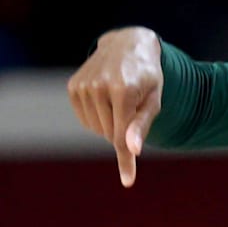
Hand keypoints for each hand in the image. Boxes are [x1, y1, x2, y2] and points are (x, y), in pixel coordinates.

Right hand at [67, 27, 162, 187]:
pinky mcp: (73, 87)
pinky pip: (85, 120)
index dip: (126, 160)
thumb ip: (142, 125)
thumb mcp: (154, 99)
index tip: (128, 181)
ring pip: (96, 129)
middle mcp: (100, 87)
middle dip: (123, 131)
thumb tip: (132, 150)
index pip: (123, 135)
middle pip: (109, 134)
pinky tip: (106, 100)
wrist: (128, 45)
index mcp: (124, 90)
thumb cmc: (148, 76)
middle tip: (134, 108)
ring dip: (110, 124)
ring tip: (121, 101)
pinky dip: (98, 118)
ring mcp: (83, 86)